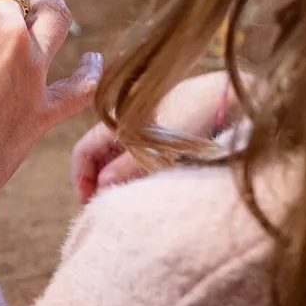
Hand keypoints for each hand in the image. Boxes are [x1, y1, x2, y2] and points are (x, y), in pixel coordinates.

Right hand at [70, 71, 244, 202]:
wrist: (226, 97)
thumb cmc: (193, 115)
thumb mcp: (158, 145)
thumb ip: (128, 166)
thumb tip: (102, 186)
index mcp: (116, 121)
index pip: (83, 151)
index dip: (80, 178)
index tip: (89, 203)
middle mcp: (124, 126)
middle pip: (96, 158)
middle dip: (96, 183)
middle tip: (105, 208)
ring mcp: (140, 132)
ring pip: (116, 161)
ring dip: (115, 181)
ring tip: (125, 202)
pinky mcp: (158, 140)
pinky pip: (135, 160)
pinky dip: (133, 176)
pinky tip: (144, 190)